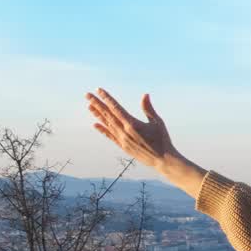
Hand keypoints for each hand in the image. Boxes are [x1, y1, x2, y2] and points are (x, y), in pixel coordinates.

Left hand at [86, 89, 205, 197]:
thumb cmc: (163, 140)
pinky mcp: (123, 147)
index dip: (106, 98)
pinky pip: (110, 136)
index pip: (116, 108)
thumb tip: (145, 95)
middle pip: (108, 115)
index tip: (99, 90)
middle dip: (97, 104)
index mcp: (132, 124)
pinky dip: (103, 130)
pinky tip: (95, 125)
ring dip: (98, 115)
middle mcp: (124, 132)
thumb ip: (148, 109)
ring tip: (89, 106)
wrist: (163, 160)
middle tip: (87, 95)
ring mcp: (122, 140)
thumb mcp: (157, 122)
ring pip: (107, 124)